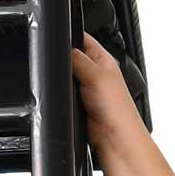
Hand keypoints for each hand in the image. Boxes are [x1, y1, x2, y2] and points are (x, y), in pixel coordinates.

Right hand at [70, 34, 144, 167]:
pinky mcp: (79, 107)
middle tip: (59, 65)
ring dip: (62, 82)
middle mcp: (96, 74)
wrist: (115, 141)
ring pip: (66, 78)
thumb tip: (63, 48)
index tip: (57, 36)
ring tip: (66, 86)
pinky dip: (62, 97)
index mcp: (103, 60)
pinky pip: (64, 96)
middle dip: (62, 60)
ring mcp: (87, 90)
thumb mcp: (95, 74)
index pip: (83, 38)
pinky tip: (64, 99)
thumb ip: (77, 58)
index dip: (69, 34)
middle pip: (71, 58)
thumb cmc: (117, 111)